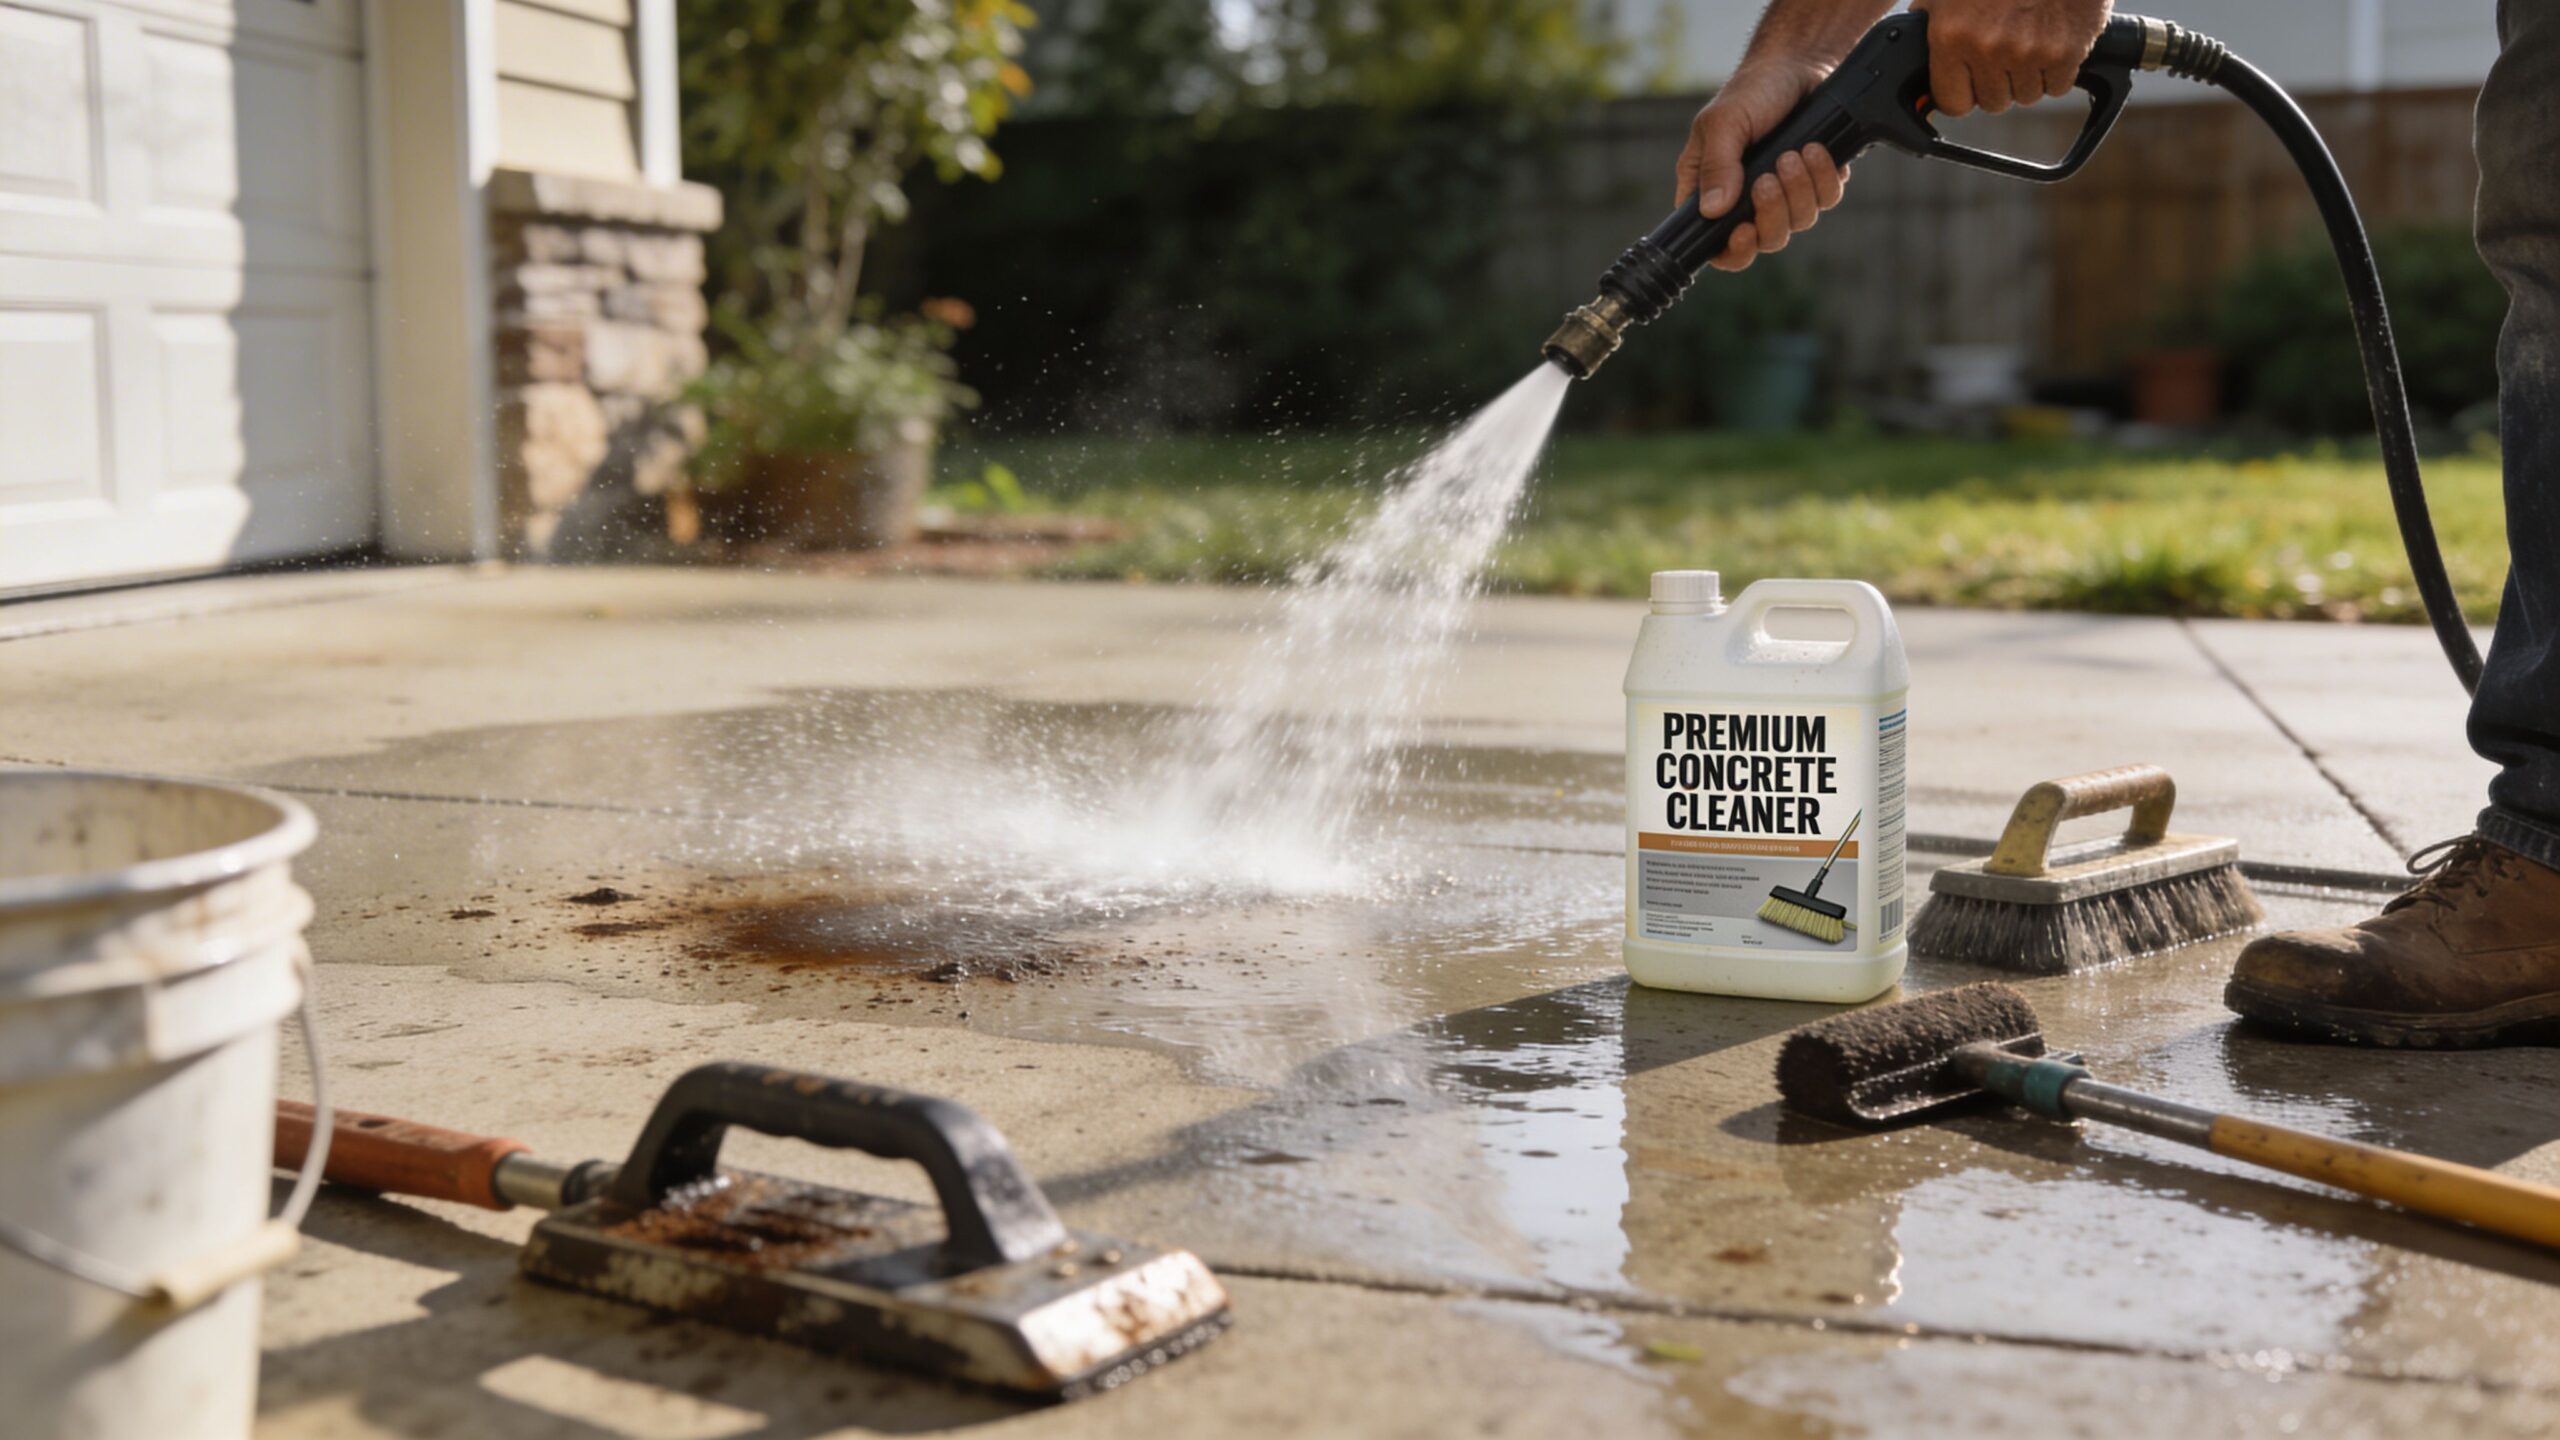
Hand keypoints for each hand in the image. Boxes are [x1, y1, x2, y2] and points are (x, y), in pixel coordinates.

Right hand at [1675, 54, 1850, 273]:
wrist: (1798, 65)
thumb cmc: (1752, 91)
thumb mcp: (1724, 122)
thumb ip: (1716, 165)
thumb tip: (1712, 209)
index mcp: (1710, 190)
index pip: (1715, 243)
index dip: (1733, 250)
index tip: (1744, 230)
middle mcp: (1745, 199)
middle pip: (1764, 240)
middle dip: (1773, 212)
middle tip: (1771, 176)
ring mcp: (1783, 194)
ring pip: (1797, 222)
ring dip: (1800, 190)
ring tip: (1796, 153)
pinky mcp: (1814, 183)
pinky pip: (1826, 200)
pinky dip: (1824, 178)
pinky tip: (1815, 150)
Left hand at [1913, 0, 2114, 114]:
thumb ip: (1931, 13)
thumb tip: (1912, 38)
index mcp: (1952, 35)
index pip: (1952, 102)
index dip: (1962, 93)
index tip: (1969, 82)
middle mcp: (1988, 48)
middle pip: (1992, 102)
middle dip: (1998, 83)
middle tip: (2005, 52)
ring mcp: (2029, 51)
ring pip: (2027, 96)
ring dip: (2028, 76)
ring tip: (2030, 40)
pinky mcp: (2067, 52)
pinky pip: (2059, 86)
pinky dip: (2058, 70)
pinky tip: (2053, 40)